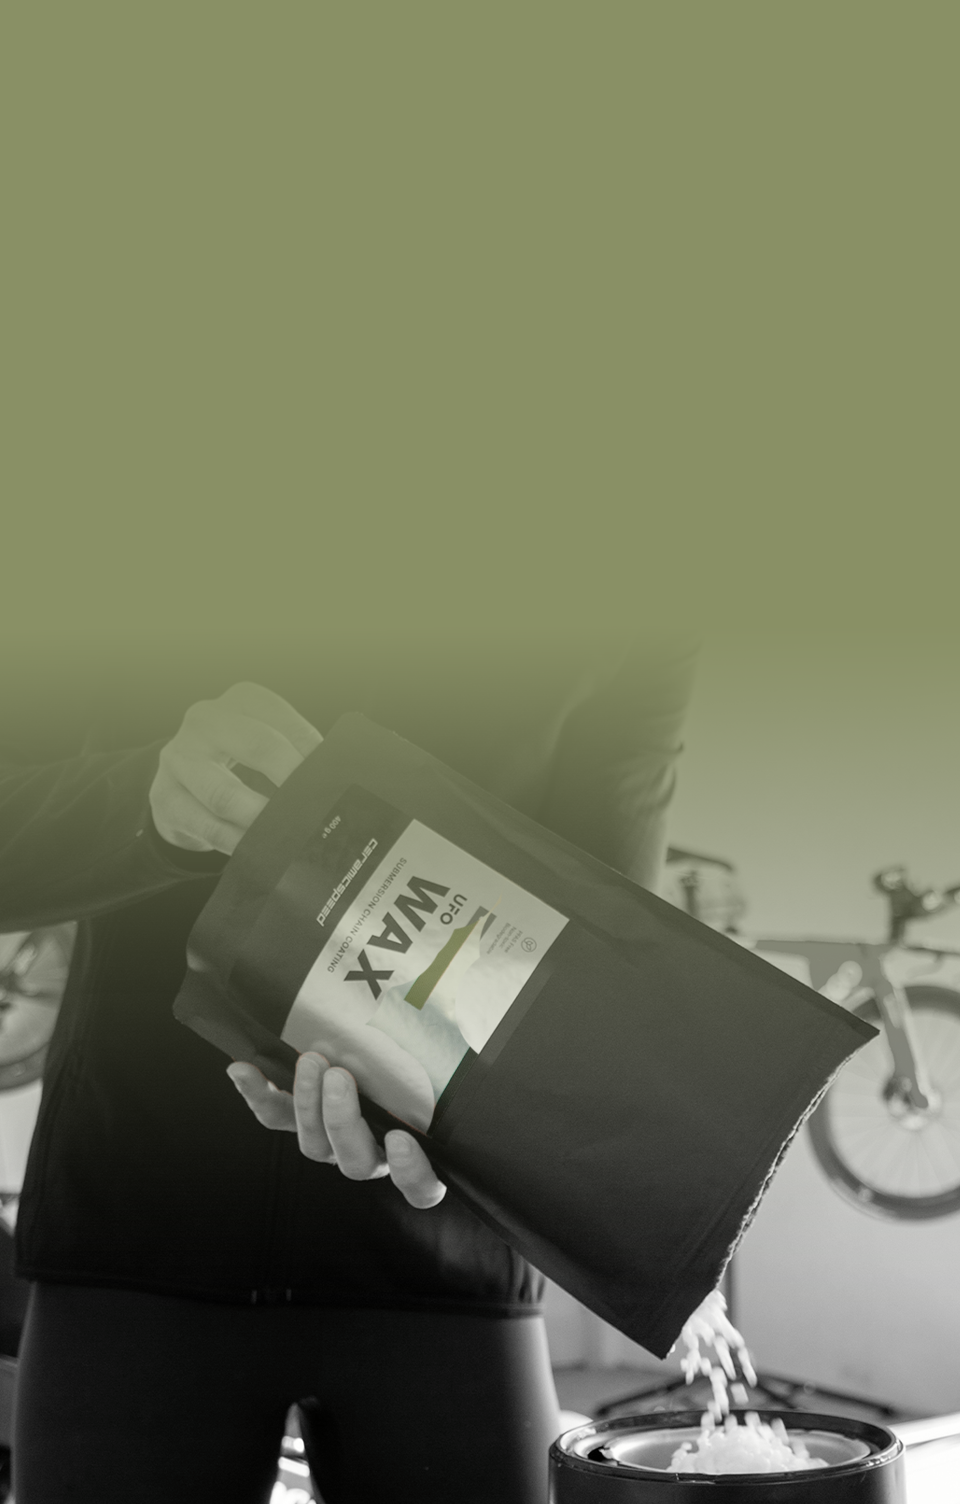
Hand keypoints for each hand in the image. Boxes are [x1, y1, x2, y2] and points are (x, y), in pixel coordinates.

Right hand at [149, 681, 321, 853]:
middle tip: (317, 809)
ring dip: (261, 818)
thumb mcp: (263, 745)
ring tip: (287, 836)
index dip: (311, 751)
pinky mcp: (164, 797)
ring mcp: (179, 756)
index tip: (334, 780)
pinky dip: (235, 842)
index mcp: (241, 700)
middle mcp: (206, 719)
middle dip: (293, 780)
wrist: (179, 787)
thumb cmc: (236, 765)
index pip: (283, 720)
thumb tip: (337, 780)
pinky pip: (206, 825)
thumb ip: (295, 754)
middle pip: (258, 746)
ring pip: (224, 793)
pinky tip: (257, 851)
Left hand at [227, 1053, 446, 1209]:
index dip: (411, 1173)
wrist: (374, 1053)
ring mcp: (333, 1139)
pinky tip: (239, 1069)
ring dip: (307, 1103)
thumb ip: (454, 1059)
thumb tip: (490, 1024)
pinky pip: (274, 1117)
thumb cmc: (423, 1062)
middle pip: (356, 1162)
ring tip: (310, 1062)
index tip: (404, 1137)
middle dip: (343, 1119)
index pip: (420, 1190)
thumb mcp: (442, 1065)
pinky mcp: (299, 1118)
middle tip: (339, 1074)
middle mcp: (374, 1155)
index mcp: (414, 1155)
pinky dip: (256, 1094)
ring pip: (314, 1145)